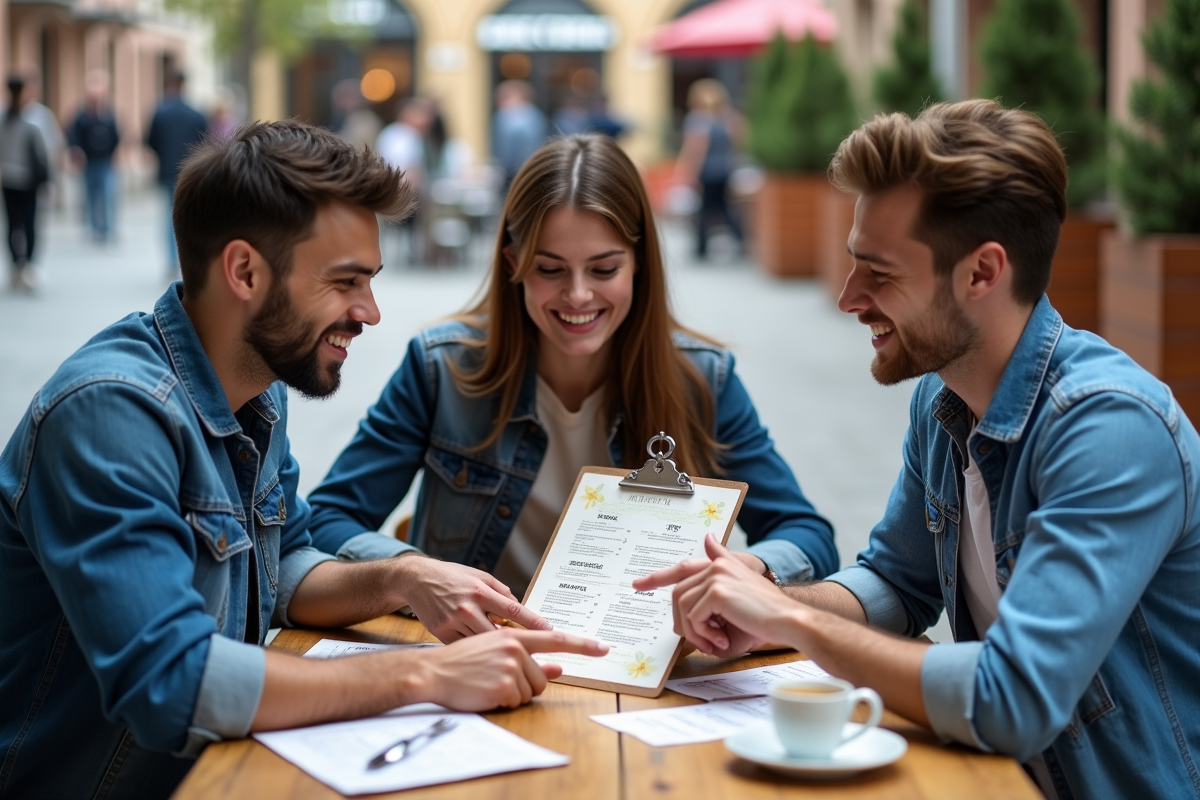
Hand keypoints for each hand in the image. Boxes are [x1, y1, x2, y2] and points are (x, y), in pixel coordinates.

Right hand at [393, 555, 549, 641]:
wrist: (417, 580)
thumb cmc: (452, 577)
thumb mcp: (479, 576)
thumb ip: (500, 591)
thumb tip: (519, 606)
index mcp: (481, 591)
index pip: (514, 609)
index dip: (534, 622)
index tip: (551, 632)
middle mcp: (468, 607)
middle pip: (500, 633)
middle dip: (518, 644)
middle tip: (533, 652)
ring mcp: (454, 622)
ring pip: (483, 644)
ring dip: (497, 651)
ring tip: (509, 656)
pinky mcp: (442, 634)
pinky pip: (465, 648)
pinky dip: (476, 652)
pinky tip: (483, 655)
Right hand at [419, 629, 608, 709]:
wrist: (430, 670)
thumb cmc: (461, 659)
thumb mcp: (494, 648)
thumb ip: (527, 655)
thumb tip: (558, 668)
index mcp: (513, 635)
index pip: (555, 638)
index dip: (582, 644)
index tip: (604, 647)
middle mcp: (514, 647)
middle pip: (541, 677)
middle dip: (525, 684)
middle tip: (496, 678)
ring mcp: (509, 667)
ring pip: (530, 691)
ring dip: (512, 694)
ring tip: (487, 682)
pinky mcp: (502, 686)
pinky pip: (516, 702)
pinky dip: (502, 702)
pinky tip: (483, 691)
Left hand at [635, 534, 798, 656]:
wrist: (788, 620)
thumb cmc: (765, 616)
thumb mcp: (738, 598)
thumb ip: (715, 584)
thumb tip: (706, 549)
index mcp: (720, 565)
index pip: (682, 568)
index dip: (658, 577)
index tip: (638, 584)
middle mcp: (715, 565)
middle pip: (678, 594)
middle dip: (683, 622)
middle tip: (702, 641)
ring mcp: (715, 576)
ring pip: (683, 607)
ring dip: (695, 632)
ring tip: (716, 643)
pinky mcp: (717, 591)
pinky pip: (693, 618)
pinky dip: (703, 634)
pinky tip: (722, 641)